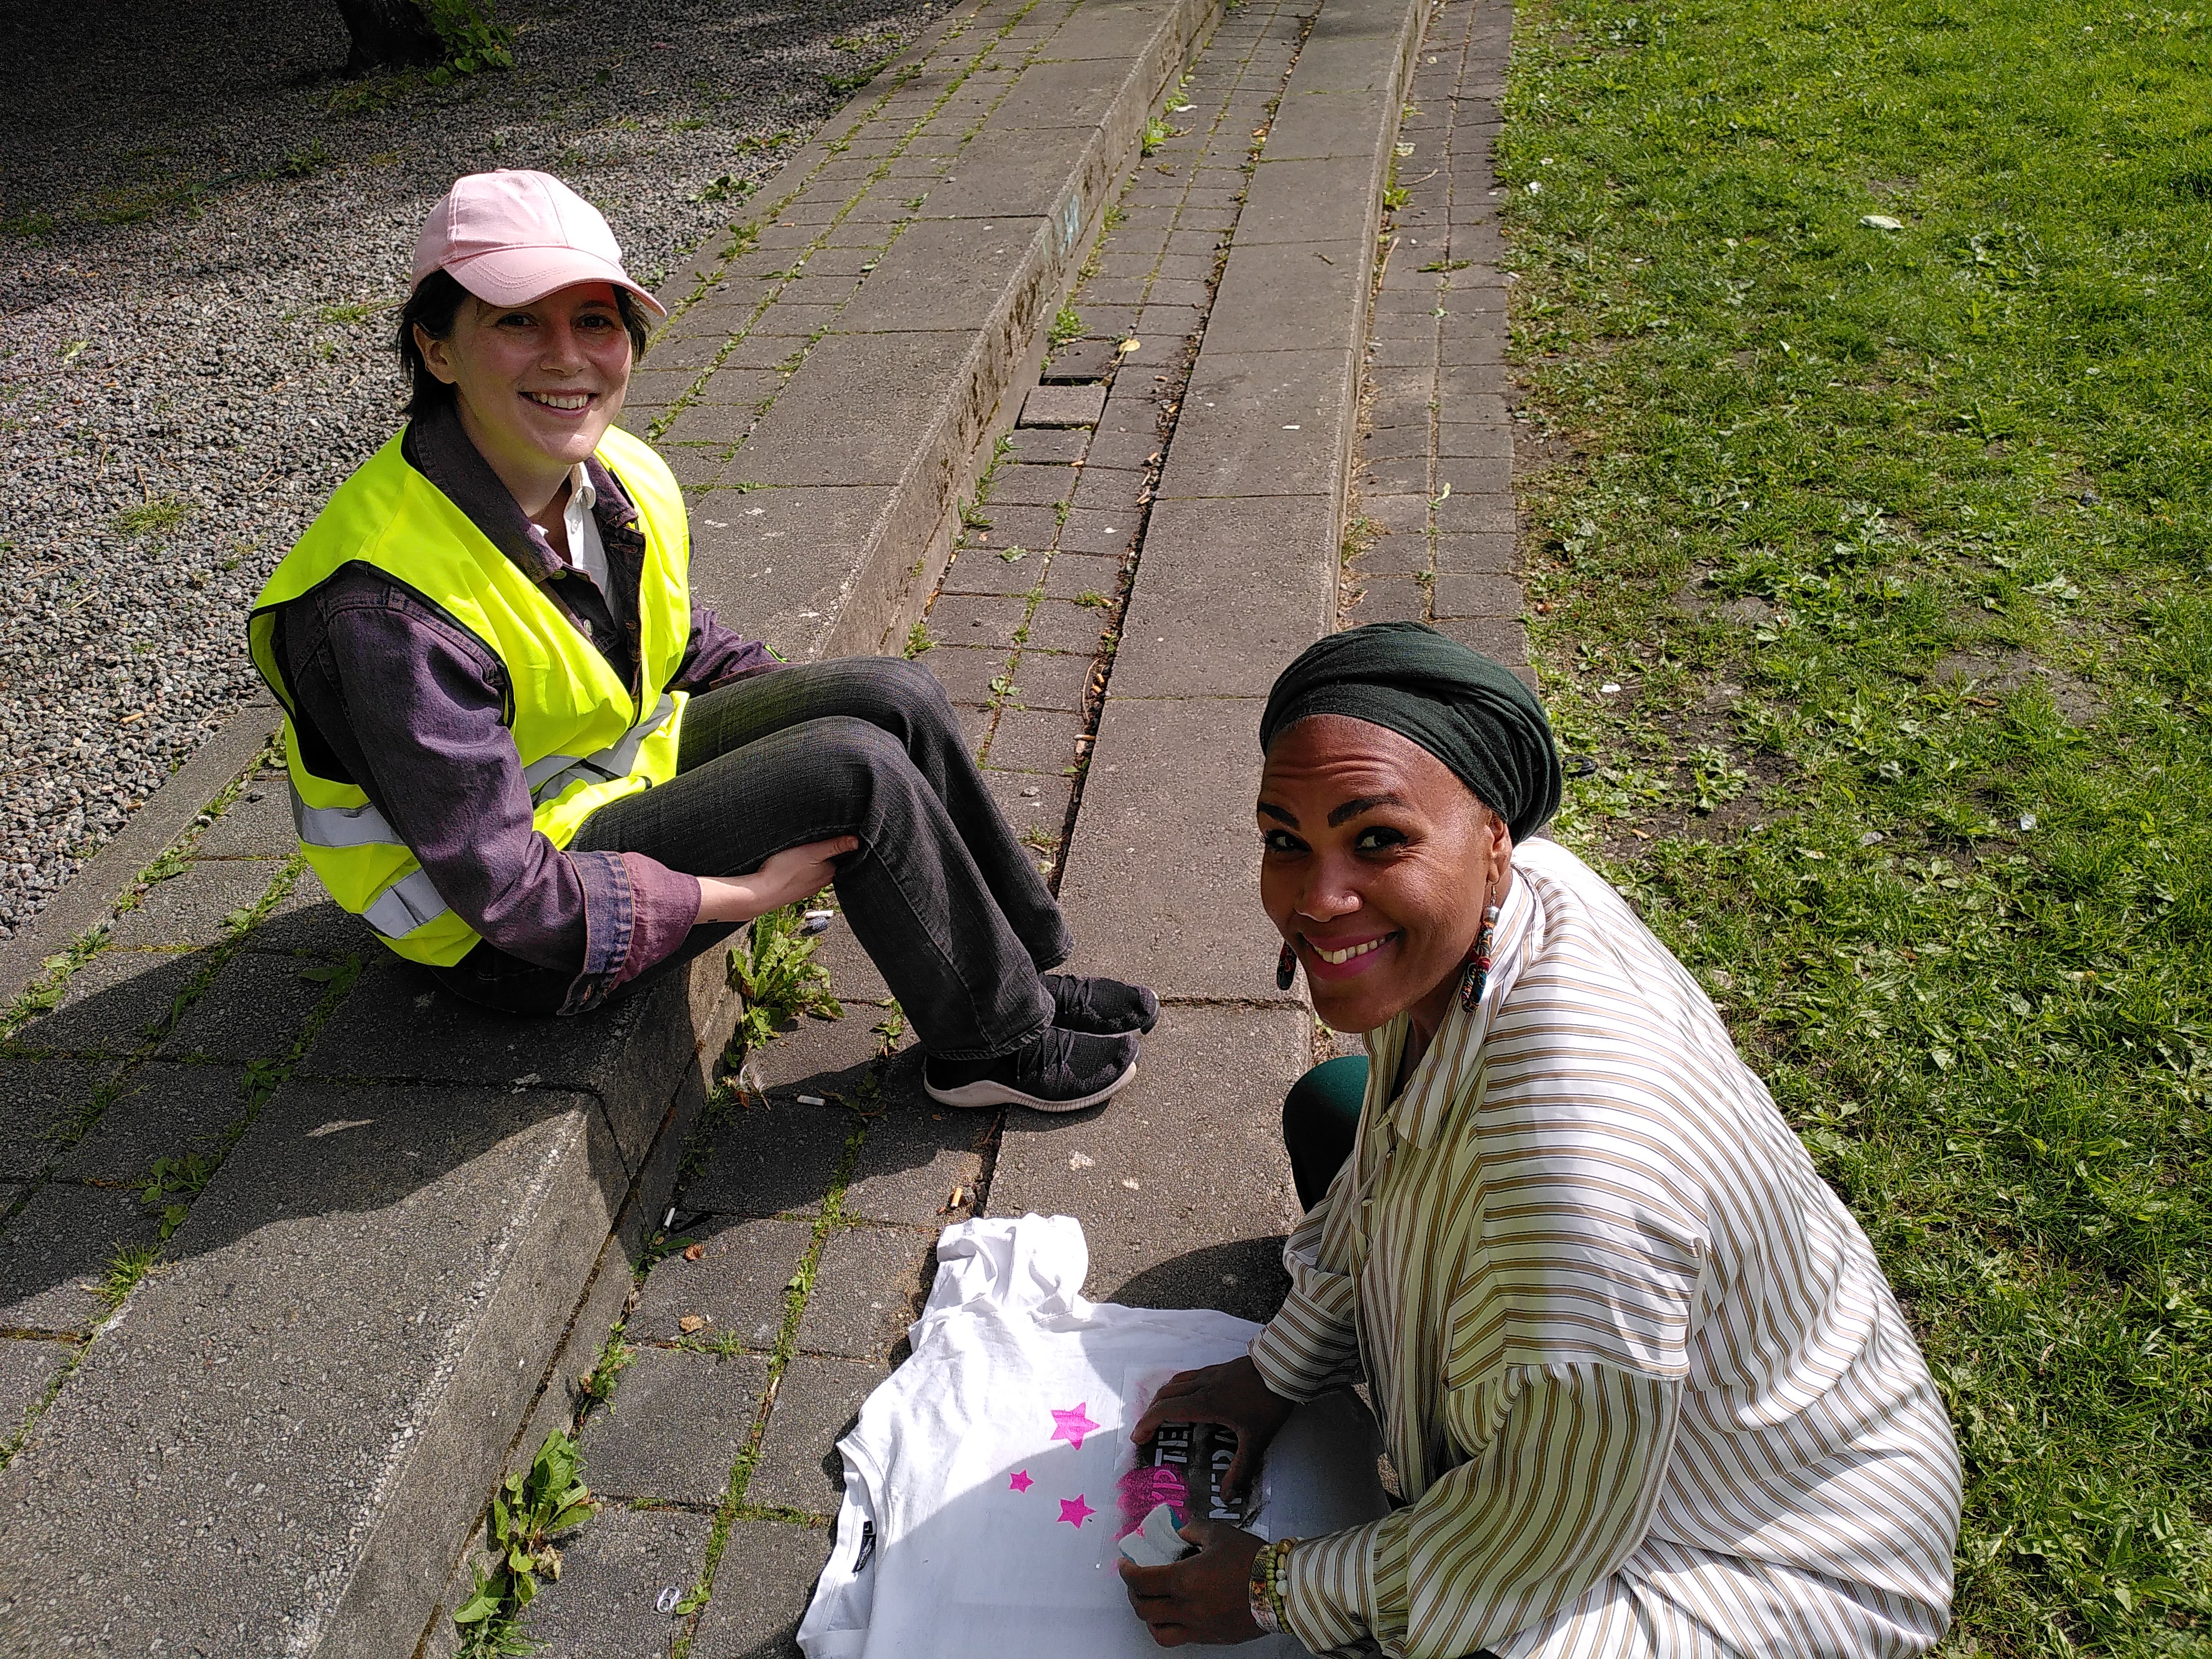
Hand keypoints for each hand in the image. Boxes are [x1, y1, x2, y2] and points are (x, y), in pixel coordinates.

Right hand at [695, 836, 858, 924]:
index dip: (838, 845)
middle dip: (825, 854)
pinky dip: (801, 870)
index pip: (841, 856)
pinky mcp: (794, 890)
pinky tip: (793, 865)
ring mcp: (807, 888)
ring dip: (812, 862)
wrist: (760, 893)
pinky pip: (802, 877)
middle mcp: (821, 883)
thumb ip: (834, 846)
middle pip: (828, 864)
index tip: (834, 834)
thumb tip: (858, 841)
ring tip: (804, 851)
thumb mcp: (812, 851)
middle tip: (816, 841)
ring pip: (815, 871)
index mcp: (829, 872)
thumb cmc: (783, 870)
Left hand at [1119, 1518, 1266, 1645]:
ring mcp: (1198, 1627)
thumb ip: (1193, 1529)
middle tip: (1135, 1581)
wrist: (1281, 1590)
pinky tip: (1176, 1614)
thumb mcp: (1219, 1533)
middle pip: (1143, 1608)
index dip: (1127, 1572)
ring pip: (1158, 1631)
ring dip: (1148, 1617)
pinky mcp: (1211, 1637)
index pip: (1141, 1581)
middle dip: (1133, 1593)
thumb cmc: (1251, 1560)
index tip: (1124, 1564)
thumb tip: (1181, 1532)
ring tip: (1152, 1603)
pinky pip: (1180, 1638)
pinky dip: (1170, 1627)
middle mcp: (1186, 1608)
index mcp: (1184, 1580)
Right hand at [1129, 1356, 1294, 1502]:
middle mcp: (1201, 1386)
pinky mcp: (1218, 1368)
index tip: (1138, 1437)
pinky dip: (1176, 1388)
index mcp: (1205, 1403)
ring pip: (1175, 1382)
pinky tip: (1185, 1396)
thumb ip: (1241, 1469)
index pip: (1166, 1410)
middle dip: (1150, 1413)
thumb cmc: (1268, 1403)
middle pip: (1164, 1395)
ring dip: (1162, 1398)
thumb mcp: (1257, 1440)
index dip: (1147, 1423)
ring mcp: (1209, 1374)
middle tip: (1146, 1431)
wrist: (1284, 1368)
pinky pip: (1187, 1376)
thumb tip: (1227, 1497)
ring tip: (1160, 1415)